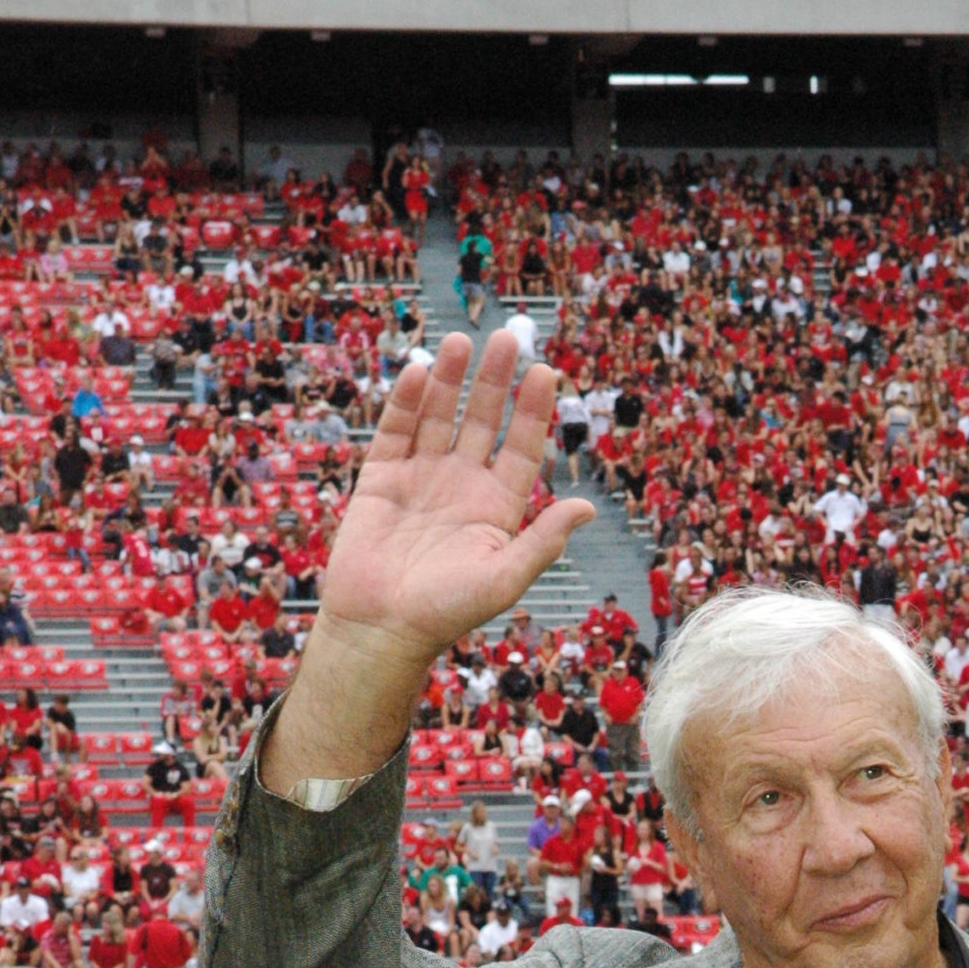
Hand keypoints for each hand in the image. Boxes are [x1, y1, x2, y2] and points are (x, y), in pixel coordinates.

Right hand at [264, 333, 593, 785]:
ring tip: (462, 341)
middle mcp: (461, 487)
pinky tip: (419, 370)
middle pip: (482, 421)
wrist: (380, 628)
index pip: (521, 449)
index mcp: (497, 508)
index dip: (532, 412)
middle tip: (506, 339)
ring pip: (439, 417)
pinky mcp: (381, 478)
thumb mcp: (504, 578)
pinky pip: (396, 431)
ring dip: (450, 380)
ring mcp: (421, 479)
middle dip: (494, 382)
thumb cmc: (446, 612)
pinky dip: (406, 402)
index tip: (545, 372)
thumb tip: (587, 509)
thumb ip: (543, 541)